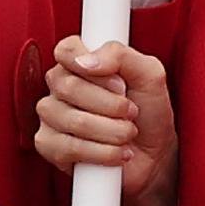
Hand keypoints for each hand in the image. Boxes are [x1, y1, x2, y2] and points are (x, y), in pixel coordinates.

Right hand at [37, 39, 176, 205]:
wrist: (155, 156)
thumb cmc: (149, 111)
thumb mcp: (149, 74)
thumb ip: (121, 55)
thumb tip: (86, 60)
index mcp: (80, 62)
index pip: (66, 50)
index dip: (93, 67)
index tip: (120, 84)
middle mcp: (60, 86)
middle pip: (69, 87)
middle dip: (111, 105)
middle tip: (131, 111)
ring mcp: (51, 116)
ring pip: (71, 120)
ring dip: (111, 131)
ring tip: (127, 134)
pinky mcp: (49, 146)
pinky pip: (66, 148)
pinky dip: (101, 153)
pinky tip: (117, 152)